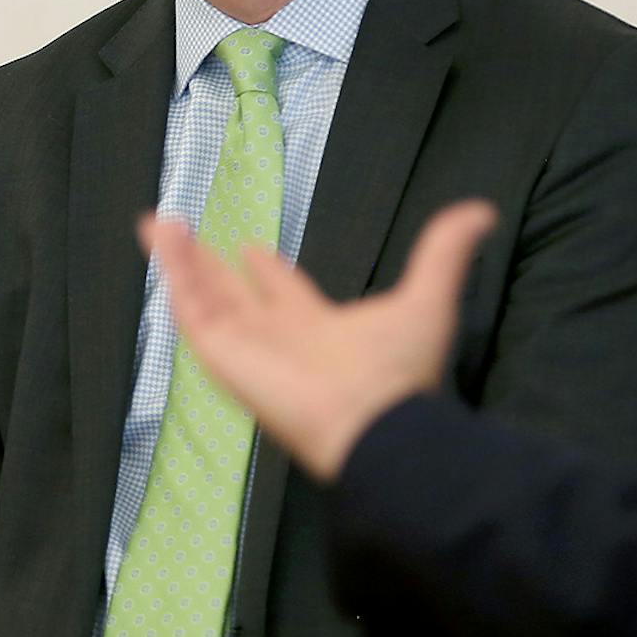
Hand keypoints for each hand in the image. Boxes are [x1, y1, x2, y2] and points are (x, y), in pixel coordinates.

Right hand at [141, 200, 497, 480]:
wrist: (372, 424)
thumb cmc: (399, 371)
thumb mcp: (428, 298)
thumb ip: (443, 253)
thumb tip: (481, 211)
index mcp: (317, 330)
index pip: (282, 294)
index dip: (265, 270)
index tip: (248, 246)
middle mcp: (275, 340)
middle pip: (231, 294)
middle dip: (205, 264)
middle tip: (177, 230)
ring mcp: (245, 349)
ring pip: (202, 297)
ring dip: (178, 261)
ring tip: (155, 223)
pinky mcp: (222, 357)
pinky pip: (190, 310)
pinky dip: (174, 275)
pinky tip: (163, 241)